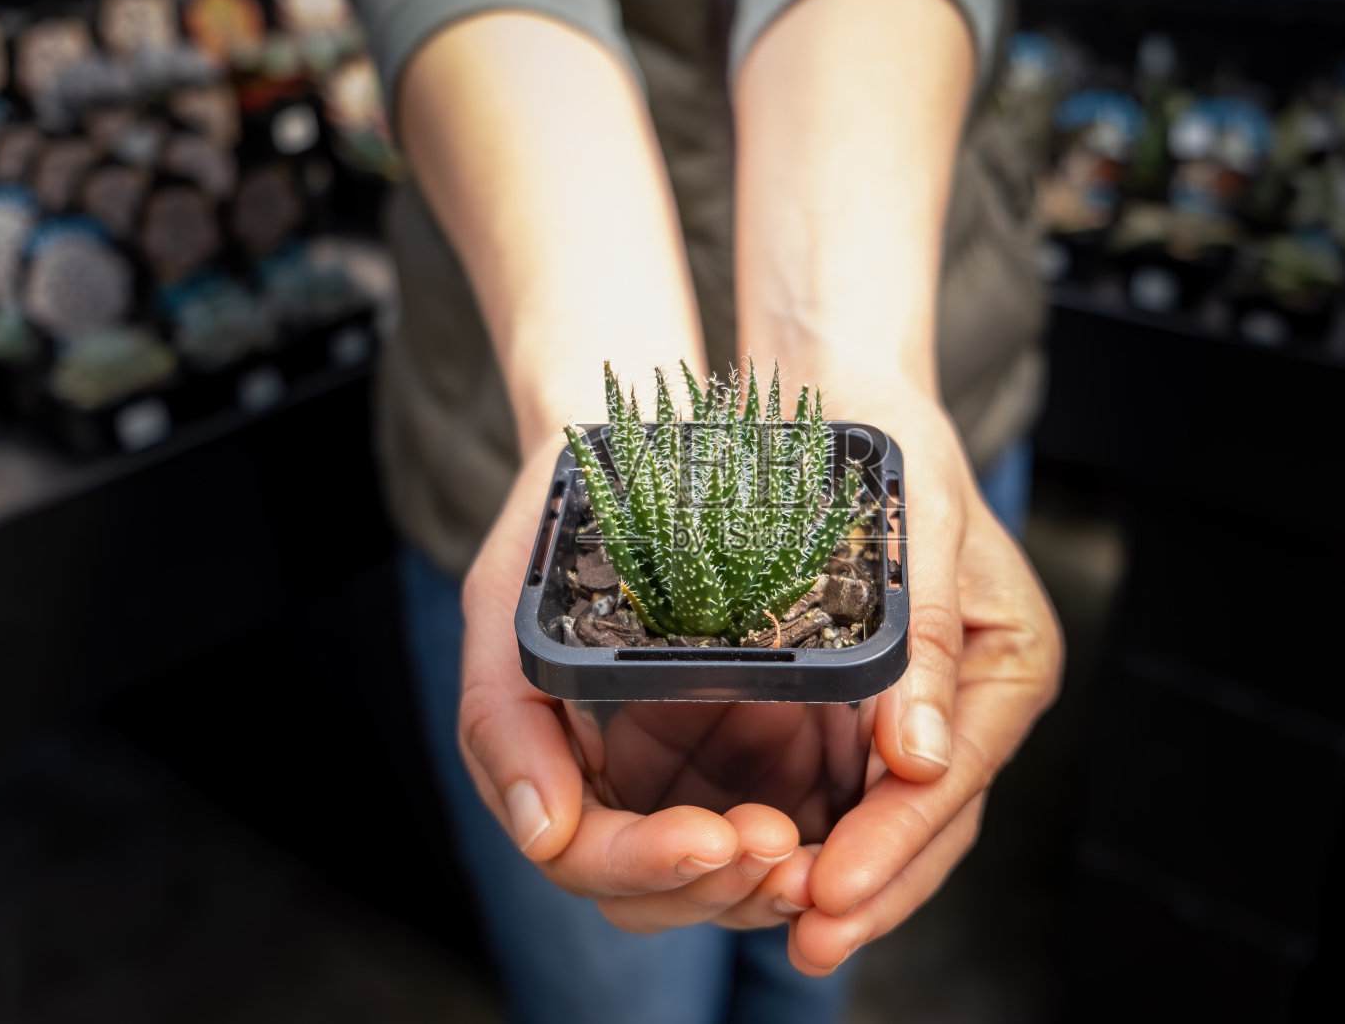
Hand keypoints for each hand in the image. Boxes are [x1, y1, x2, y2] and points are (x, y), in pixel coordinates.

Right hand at [457, 448, 815, 931]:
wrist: (642, 452)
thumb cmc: (560, 525)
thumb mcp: (509, 600)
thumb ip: (502, 717)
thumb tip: (542, 833)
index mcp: (553, 764)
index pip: (586, 856)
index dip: (646, 862)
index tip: (711, 836)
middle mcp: (618, 786)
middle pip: (655, 892)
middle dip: (716, 886)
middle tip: (781, 850)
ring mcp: (686, 778)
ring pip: (719, 882)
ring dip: (763, 885)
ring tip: (815, 856)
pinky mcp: (760, 756)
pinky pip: (783, 832)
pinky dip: (808, 847)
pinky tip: (842, 831)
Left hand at [785, 386, 1063, 973]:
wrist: (834, 396)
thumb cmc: (887, 442)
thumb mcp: (920, 517)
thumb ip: (929, 640)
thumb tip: (923, 761)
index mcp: (1006, 665)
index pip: (950, 781)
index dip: (892, 848)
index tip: (830, 894)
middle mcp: (963, 704)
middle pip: (923, 824)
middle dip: (864, 886)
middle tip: (802, 940)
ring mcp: (906, 712)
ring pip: (876, 821)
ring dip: (827, 874)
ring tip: (764, 915)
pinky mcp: (849, 707)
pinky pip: (829, 788)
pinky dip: (797, 829)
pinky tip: (747, 859)